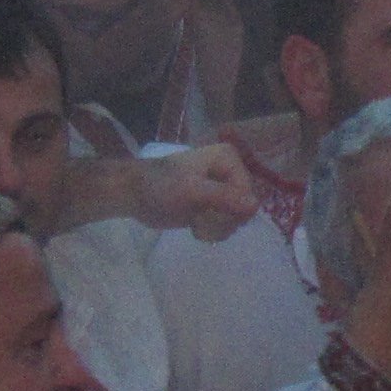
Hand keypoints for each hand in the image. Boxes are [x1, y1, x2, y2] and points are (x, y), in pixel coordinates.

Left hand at [138, 140, 261, 242]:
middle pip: (245, 208)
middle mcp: (231, 172)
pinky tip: (195, 226)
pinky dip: (211, 231)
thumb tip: (256, 206)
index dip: (230, 209)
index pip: (247, 194)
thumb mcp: (191, 190)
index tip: (207, 212)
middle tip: (199, 218)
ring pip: (236, 220)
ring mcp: (223, 191)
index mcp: (229, 159)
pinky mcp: (214, 207)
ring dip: (215, 228)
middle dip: (221, 220)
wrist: (135, 195)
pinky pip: (227, 226)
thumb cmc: (160, 186)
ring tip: (195, 222)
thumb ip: (223, 197)